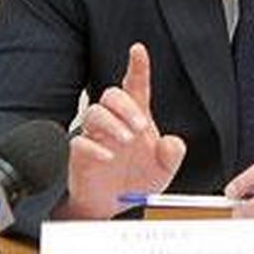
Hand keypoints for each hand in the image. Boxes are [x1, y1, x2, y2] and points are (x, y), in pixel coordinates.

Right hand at [55, 43, 186, 218]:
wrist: (112, 205)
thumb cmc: (136, 178)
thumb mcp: (164, 169)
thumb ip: (172, 155)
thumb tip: (174, 142)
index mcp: (136, 116)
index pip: (135, 85)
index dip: (137, 66)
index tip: (138, 49)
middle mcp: (114, 120)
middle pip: (111, 95)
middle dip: (126, 106)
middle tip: (141, 127)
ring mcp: (95, 135)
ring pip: (94, 112)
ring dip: (112, 123)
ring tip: (126, 140)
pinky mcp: (79, 153)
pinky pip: (80, 142)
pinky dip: (94, 147)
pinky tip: (108, 157)